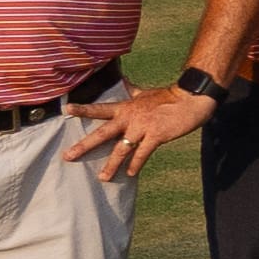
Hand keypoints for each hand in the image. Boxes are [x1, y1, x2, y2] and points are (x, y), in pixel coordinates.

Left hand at [72, 77, 209, 182]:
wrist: (192, 98)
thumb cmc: (169, 96)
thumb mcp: (146, 92)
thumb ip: (132, 90)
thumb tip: (123, 80)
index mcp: (126, 107)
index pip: (100, 108)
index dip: (84, 109)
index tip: (66, 109)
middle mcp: (130, 117)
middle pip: (103, 133)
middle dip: (84, 145)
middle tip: (68, 156)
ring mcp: (142, 126)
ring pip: (121, 149)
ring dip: (111, 165)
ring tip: (103, 178)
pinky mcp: (156, 135)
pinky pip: (142, 153)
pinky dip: (136, 164)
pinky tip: (131, 174)